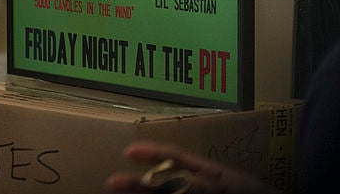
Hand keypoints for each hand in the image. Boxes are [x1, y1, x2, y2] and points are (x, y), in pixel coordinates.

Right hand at [106, 141, 274, 193]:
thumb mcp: (229, 188)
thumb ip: (200, 184)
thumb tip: (169, 179)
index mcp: (216, 175)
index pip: (177, 158)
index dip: (152, 153)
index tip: (128, 152)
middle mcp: (208, 187)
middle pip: (166, 181)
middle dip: (139, 182)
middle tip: (112, 182)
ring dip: (146, 193)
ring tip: (124, 193)